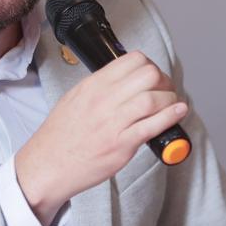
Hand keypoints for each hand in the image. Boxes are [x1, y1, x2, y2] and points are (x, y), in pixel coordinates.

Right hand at [15, 51, 187, 223]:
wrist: (47, 165)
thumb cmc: (60, 136)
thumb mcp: (75, 98)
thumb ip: (100, 87)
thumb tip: (126, 79)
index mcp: (93, 85)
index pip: (133, 60)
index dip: (151, 66)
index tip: (154, 77)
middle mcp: (103, 100)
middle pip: (148, 75)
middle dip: (164, 81)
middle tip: (165, 91)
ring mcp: (113, 122)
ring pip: (153, 99)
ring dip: (170, 99)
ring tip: (172, 104)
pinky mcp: (121, 144)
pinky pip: (153, 125)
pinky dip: (171, 117)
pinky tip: (178, 112)